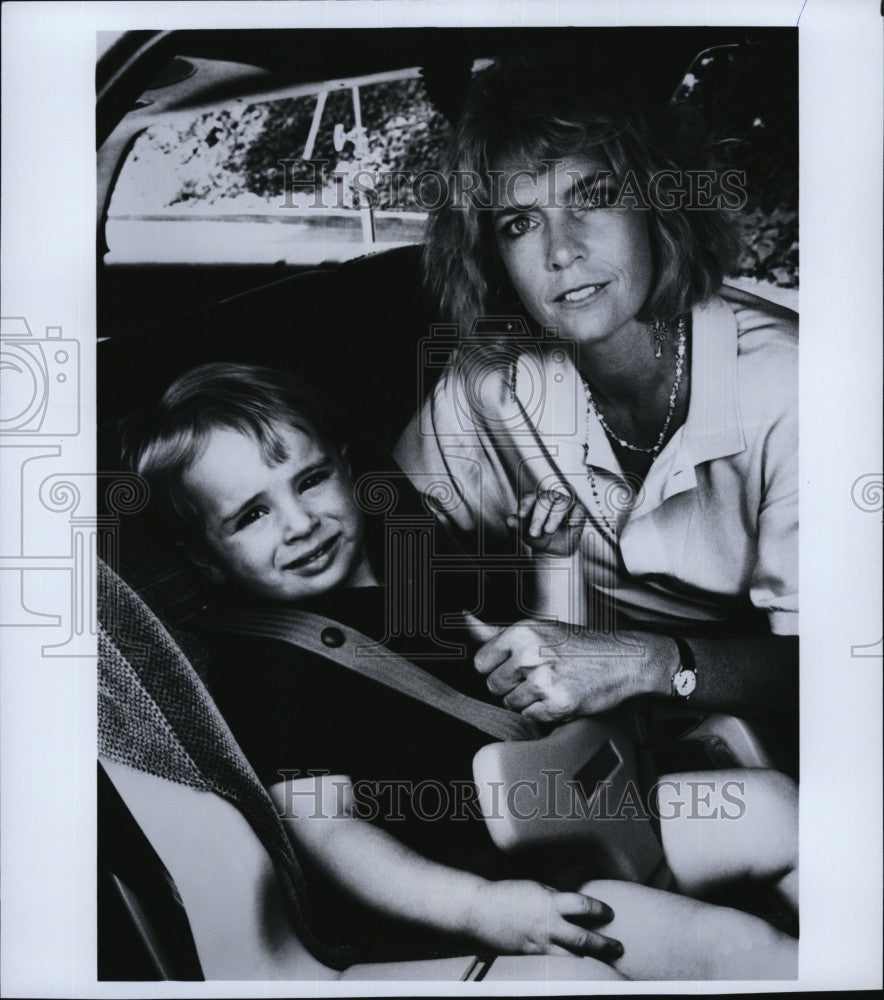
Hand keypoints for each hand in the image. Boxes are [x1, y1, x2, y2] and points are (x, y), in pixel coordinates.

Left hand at [463, 614, 676, 721]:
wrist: (624, 660)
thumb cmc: (580, 645)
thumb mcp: (539, 629)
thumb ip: (497, 632)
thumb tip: (464, 618)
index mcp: (522, 631)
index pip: (480, 662)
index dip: (495, 667)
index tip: (513, 666)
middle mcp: (530, 653)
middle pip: (493, 686)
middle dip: (510, 686)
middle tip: (537, 675)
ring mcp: (543, 680)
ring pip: (511, 704)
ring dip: (527, 701)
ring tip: (550, 686)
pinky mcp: (558, 704)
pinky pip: (531, 717)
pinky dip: (543, 713)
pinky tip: (559, 697)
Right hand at [467, 879, 621, 959]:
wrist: (479, 911)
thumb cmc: (505, 894)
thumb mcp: (534, 887)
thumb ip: (554, 896)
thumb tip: (570, 902)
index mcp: (549, 902)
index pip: (583, 906)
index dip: (600, 910)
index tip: (609, 913)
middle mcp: (547, 925)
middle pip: (583, 938)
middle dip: (604, 944)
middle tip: (618, 947)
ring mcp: (539, 943)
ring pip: (571, 956)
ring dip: (589, 957)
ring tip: (603, 959)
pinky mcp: (530, 955)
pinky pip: (554, 960)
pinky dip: (567, 960)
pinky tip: (574, 960)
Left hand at [506, 488, 586, 555]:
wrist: (554, 549)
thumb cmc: (539, 537)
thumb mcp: (527, 534)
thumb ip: (518, 526)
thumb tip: (510, 520)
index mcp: (535, 499)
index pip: (529, 497)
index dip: (525, 505)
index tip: (521, 516)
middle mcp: (550, 497)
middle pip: (545, 500)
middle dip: (538, 517)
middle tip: (534, 533)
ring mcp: (565, 502)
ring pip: (562, 503)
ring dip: (554, 517)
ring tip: (548, 531)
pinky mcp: (578, 510)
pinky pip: (578, 510)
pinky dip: (575, 516)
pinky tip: (571, 525)